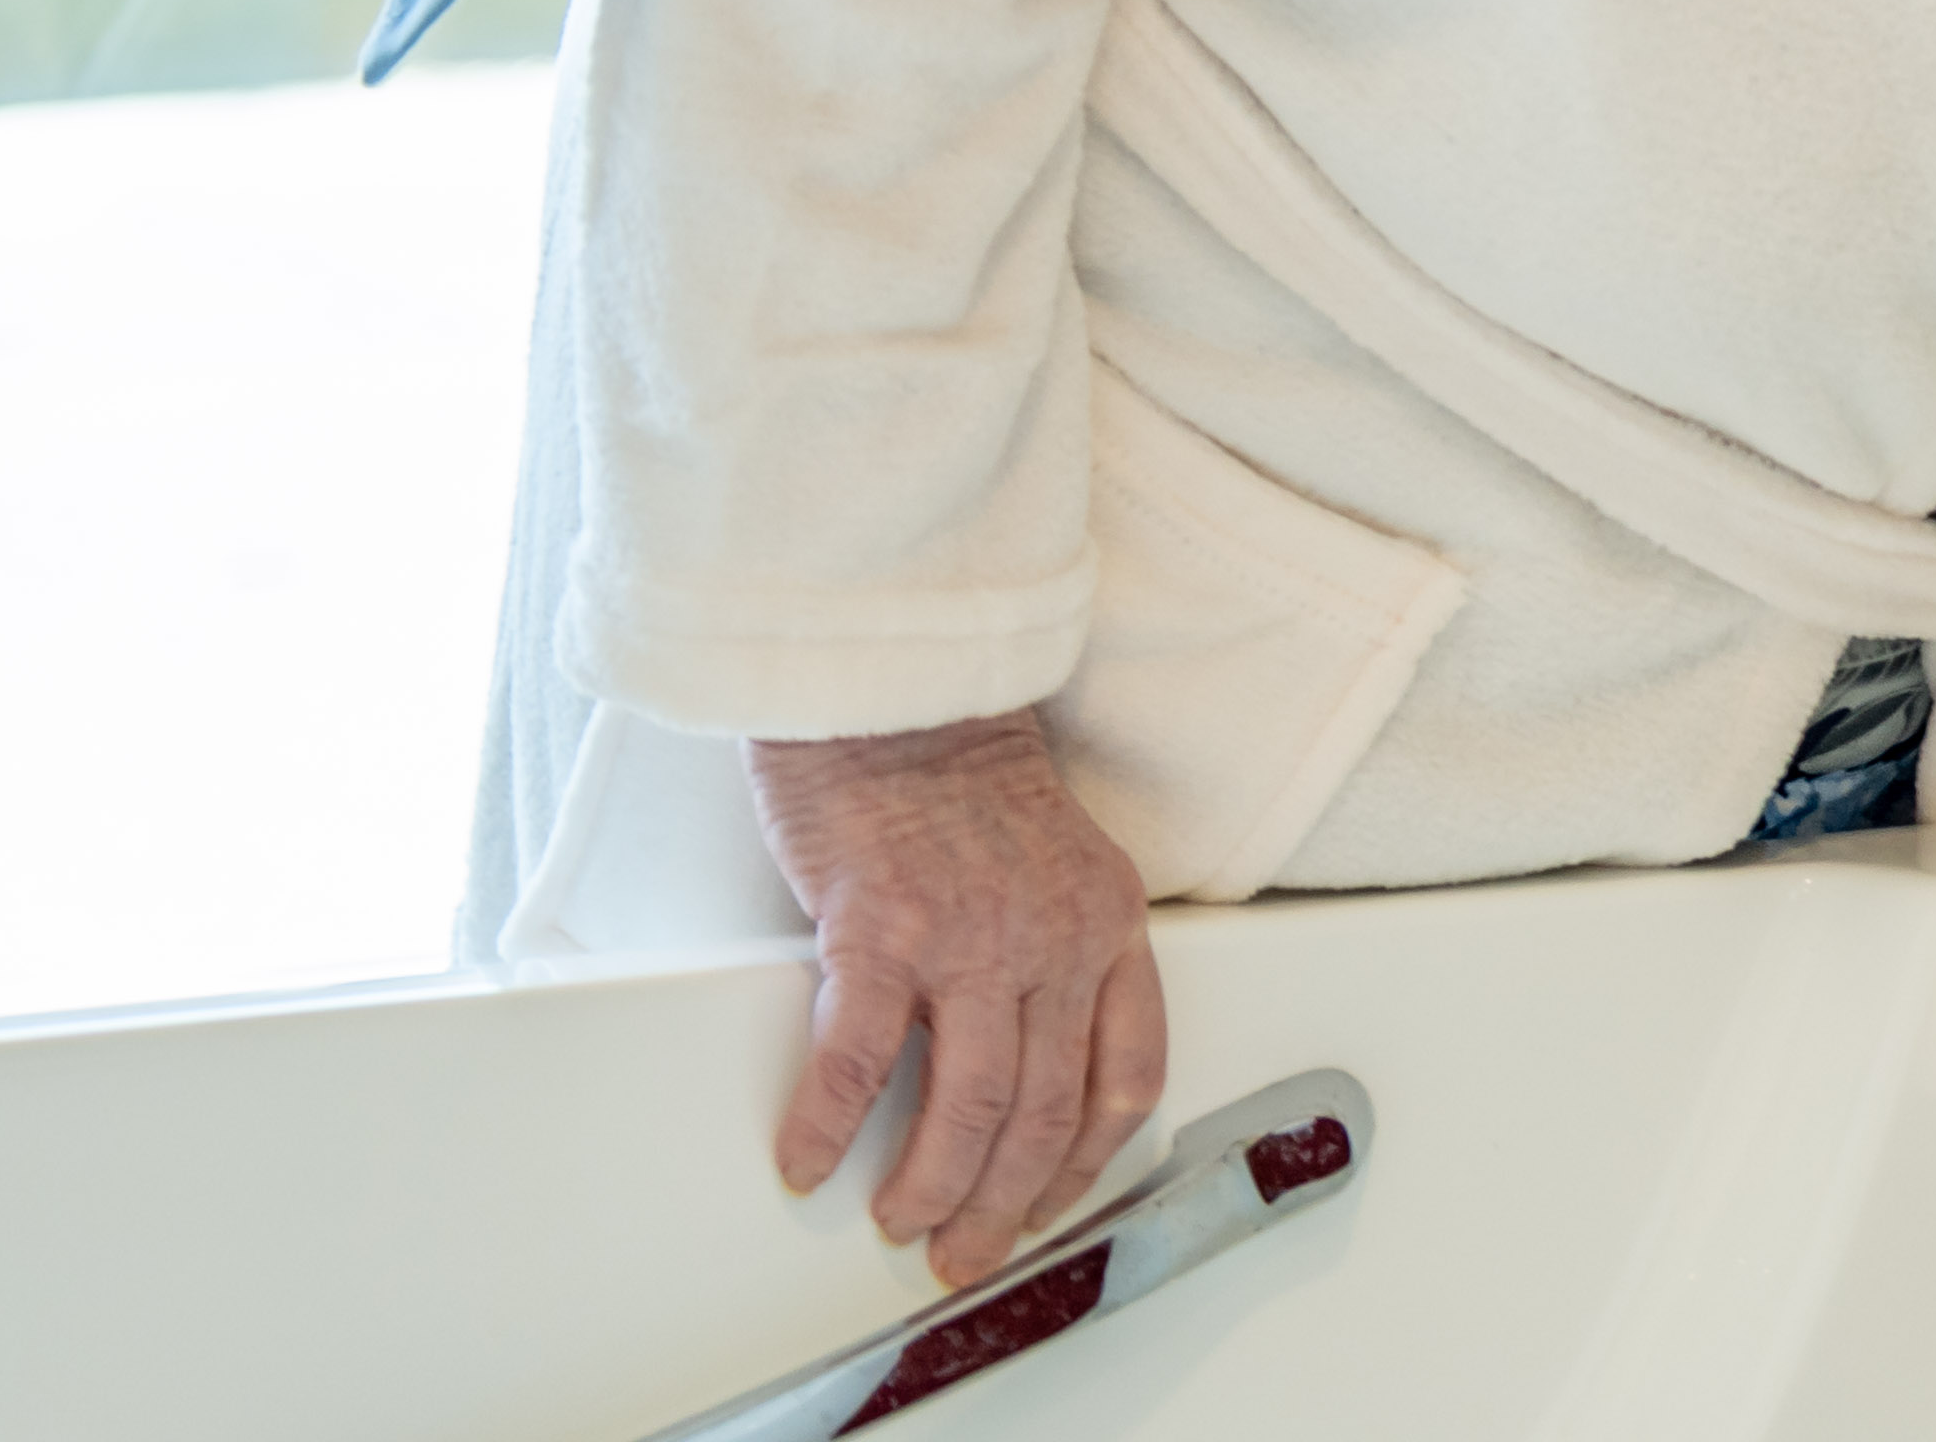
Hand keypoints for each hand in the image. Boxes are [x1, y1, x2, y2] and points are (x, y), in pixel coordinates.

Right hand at [744, 708, 1166, 1287]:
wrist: (893, 686)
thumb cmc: (956, 771)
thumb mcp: (1051, 858)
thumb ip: (1051, 946)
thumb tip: (1014, 1053)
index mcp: (1106, 921)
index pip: (1129, 1073)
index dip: (1088, 1160)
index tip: (1051, 1201)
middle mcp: (1053, 936)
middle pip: (1048, 1111)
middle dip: (1007, 1203)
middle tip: (966, 1249)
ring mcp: (969, 936)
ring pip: (971, 1105)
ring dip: (932, 1185)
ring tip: (899, 1220)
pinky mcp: (878, 930)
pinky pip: (856, 1062)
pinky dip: (828, 1127)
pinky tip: (806, 1160)